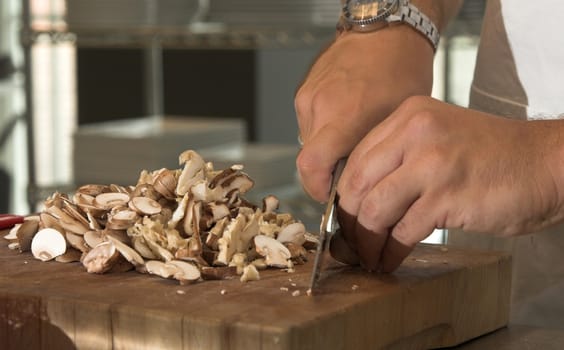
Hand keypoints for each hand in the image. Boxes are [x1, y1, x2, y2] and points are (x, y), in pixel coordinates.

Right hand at [295, 26, 433, 201]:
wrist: (386, 34)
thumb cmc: (401, 71)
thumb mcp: (397, 122)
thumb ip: (371, 155)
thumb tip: (356, 184)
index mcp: (346, 115)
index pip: (311, 166)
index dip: (316, 189)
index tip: (330, 196)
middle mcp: (320, 106)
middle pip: (308, 160)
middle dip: (325, 173)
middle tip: (349, 173)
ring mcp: (308, 97)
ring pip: (308, 142)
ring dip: (326, 150)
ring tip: (351, 139)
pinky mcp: (304, 91)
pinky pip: (309, 123)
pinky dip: (324, 131)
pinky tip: (345, 120)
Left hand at [337, 96, 563, 271]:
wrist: (546, 163)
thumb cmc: (492, 157)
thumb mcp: (438, 139)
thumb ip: (399, 160)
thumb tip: (358, 201)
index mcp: (409, 115)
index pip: (356, 159)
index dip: (344, 196)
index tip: (343, 219)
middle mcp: (415, 133)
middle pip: (357, 184)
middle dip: (348, 222)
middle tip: (349, 244)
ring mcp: (432, 164)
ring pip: (375, 210)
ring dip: (366, 242)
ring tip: (368, 257)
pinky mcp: (447, 196)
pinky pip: (403, 231)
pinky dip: (391, 251)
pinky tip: (390, 260)